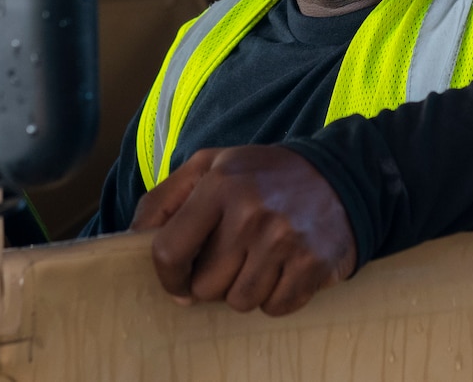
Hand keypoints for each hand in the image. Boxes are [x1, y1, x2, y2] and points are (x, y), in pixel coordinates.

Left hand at [131, 145, 357, 315]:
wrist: (339, 174)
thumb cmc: (262, 174)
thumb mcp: (210, 165)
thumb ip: (166, 197)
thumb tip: (133, 239)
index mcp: (219, 184)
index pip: (168, 251)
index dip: (167, 276)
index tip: (177, 280)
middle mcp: (251, 211)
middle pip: (205, 286)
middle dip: (212, 280)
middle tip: (231, 258)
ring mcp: (284, 239)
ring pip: (238, 302)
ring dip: (244, 289)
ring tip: (258, 260)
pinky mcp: (311, 264)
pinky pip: (274, 307)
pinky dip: (274, 296)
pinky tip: (282, 268)